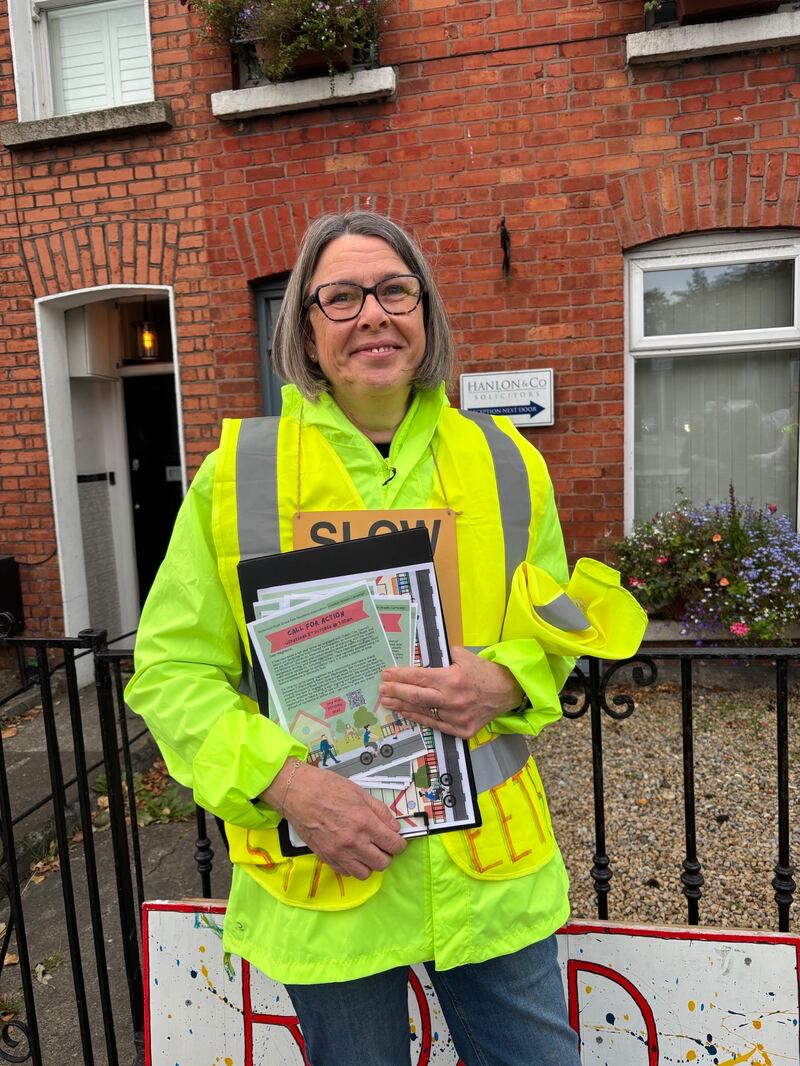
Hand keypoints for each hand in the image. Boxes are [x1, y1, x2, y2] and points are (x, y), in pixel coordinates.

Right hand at [261, 760, 405, 879]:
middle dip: (387, 854)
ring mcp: (338, 853)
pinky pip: (347, 873)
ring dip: (370, 864)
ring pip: (365, 873)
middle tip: (382, 845)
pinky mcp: (326, 858)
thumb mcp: (359, 793)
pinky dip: (353, 866)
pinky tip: (351, 853)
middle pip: (382, 863)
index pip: (393, 844)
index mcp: (364, 822)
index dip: (400, 844)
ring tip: (367, 851)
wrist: (297, 793)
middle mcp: (353, 842)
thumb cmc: (327, 788)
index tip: (397, 840)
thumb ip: (380, 812)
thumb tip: (394, 827)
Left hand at [379, 646, 524, 738]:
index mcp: (452, 679)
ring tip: (387, 702)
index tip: (386, 674)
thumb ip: (442, 656)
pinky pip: (434, 724)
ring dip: (402, 707)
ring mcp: (456, 717)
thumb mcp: (464, 656)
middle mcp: (452, 699)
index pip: (418, 677)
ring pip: (422, 712)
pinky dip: (418, 718)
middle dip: (395, 691)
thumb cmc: (484, 673)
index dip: (400, 676)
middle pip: (415, 696)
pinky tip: (406, 713)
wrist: (508, 692)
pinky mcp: (461, 730)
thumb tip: (422, 658)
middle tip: (381, 689)